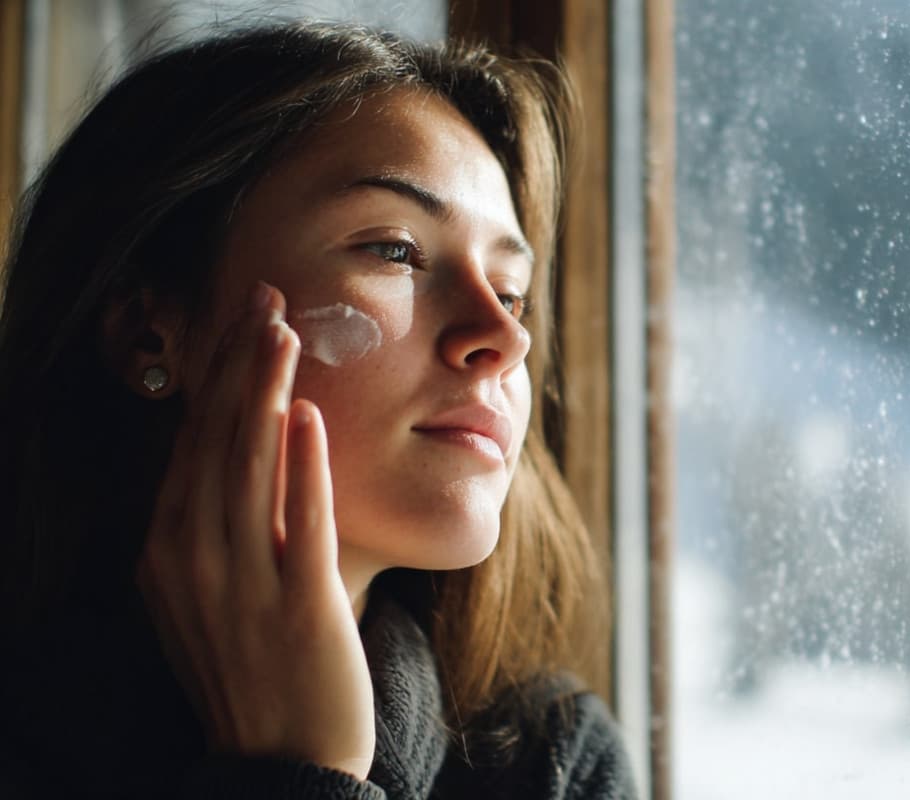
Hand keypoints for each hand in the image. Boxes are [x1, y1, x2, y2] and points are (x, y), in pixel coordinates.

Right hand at [137, 282, 375, 779]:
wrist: (282, 763)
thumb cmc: (257, 668)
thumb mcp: (216, 591)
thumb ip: (225, 521)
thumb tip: (263, 441)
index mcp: (166, 552)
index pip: (192, 444)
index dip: (217, 378)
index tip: (241, 321)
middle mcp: (190, 561)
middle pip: (214, 441)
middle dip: (238, 364)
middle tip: (263, 296)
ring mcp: (241, 585)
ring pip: (247, 468)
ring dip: (264, 394)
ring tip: (282, 330)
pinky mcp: (298, 606)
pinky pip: (298, 524)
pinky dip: (302, 468)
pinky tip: (310, 416)